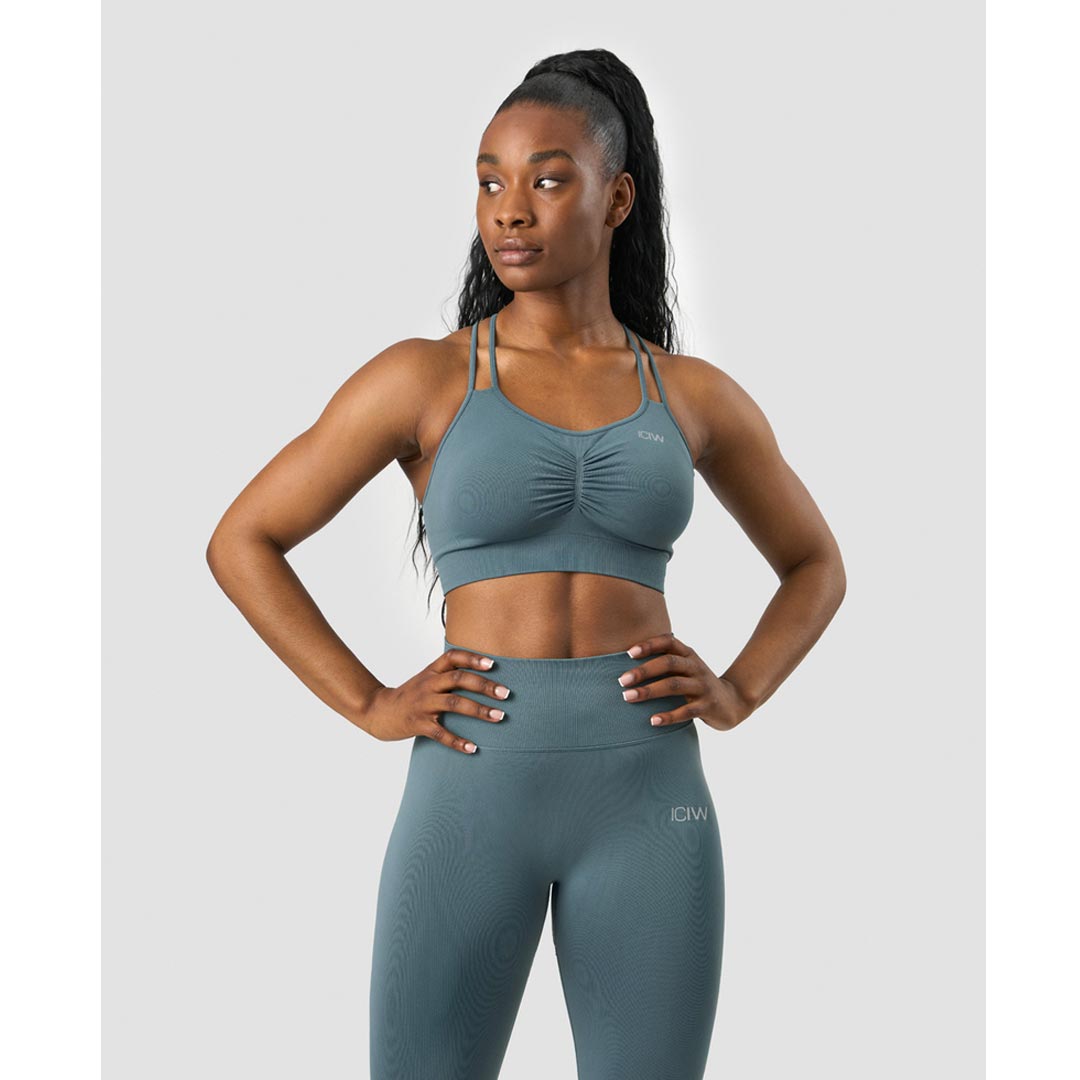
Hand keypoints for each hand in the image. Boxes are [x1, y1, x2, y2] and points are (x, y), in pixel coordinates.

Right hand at [361, 646, 511, 753]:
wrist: (378, 711)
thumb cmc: (410, 695)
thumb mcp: (426, 679)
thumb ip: (448, 675)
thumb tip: (483, 676)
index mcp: (431, 671)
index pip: (453, 657)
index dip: (473, 658)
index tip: (493, 664)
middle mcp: (428, 684)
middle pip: (459, 679)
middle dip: (484, 685)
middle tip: (506, 693)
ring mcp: (423, 704)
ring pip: (454, 703)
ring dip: (479, 710)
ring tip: (499, 716)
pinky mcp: (418, 724)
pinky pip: (441, 733)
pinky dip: (458, 741)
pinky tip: (473, 748)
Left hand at [617, 632, 753, 732]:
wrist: (733, 702)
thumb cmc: (698, 683)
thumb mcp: (686, 668)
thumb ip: (665, 662)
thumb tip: (626, 663)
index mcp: (689, 655)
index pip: (669, 643)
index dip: (649, 645)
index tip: (629, 653)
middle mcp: (696, 667)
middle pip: (668, 663)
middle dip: (643, 671)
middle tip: (622, 680)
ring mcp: (703, 686)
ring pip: (674, 685)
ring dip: (649, 691)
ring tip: (628, 697)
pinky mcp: (708, 706)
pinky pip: (686, 711)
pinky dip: (668, 716)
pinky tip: (652, 721)